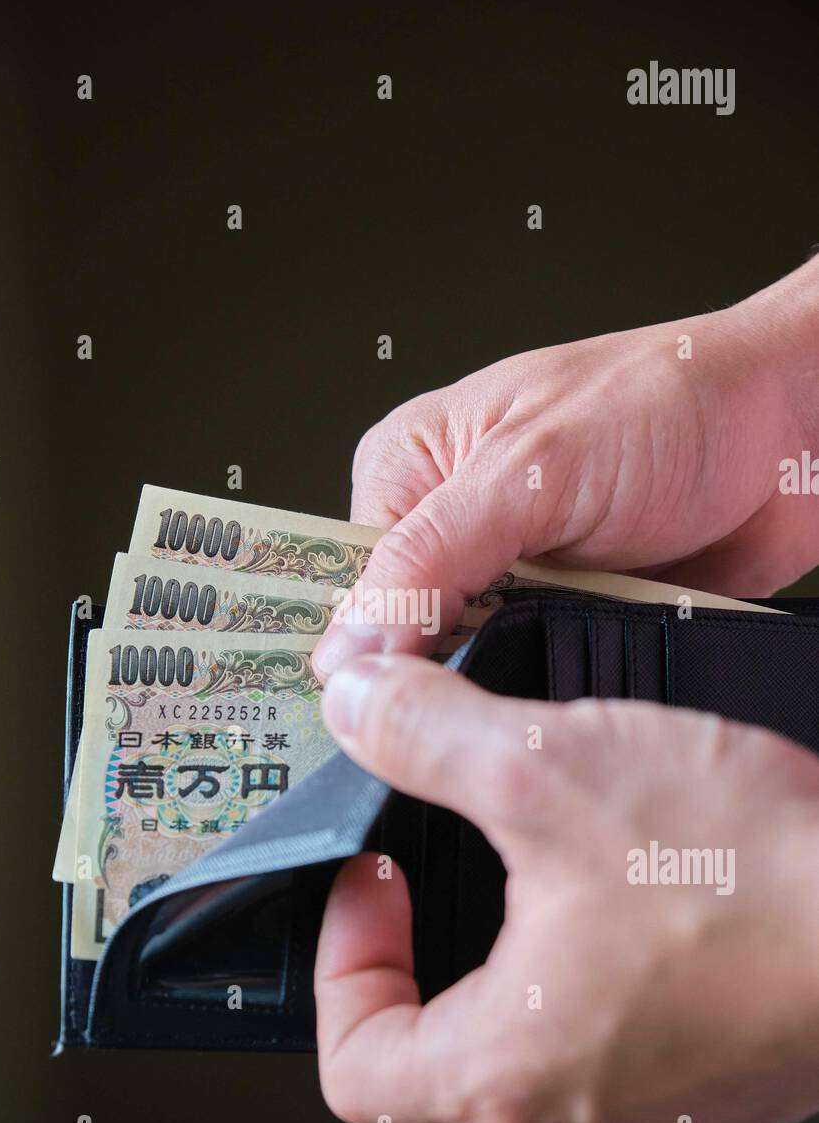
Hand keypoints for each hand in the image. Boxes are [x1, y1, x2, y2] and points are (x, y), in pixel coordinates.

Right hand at [313, 257, 818, 677]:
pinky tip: (552, 704)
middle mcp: (451, 524)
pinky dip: (544, 692)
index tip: (362, 713)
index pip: (348, 582)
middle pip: (401, 632)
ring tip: (508, 701)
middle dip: (424, 677)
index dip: (357, 648)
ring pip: (469, 664)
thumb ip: (432, 557)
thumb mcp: (532, 469)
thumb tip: (348, 649)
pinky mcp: (567, 616)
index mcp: (411, 467)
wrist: (793, 430)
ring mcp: (512, 576)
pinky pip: (532, 674)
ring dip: (493, 686)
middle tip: (438, 719)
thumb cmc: (668, 403)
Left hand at [314, 655, 818, 1122]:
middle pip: (422, 1106)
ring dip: (479, 1007)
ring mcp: (649, 1111)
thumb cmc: (758, 879)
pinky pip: (601, 1074)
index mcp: (512, 1066)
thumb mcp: (556, 768)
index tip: (371, 879)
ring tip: (499, 903)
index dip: (339, 962)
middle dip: (397, 1000)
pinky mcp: (708, 1083)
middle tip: (415, 911)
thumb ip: (432, 735)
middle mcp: (577, 1115)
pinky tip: (603, 922)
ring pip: (513, 1097)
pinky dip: (569, 1011)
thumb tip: (359, 705)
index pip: (356, 1068)